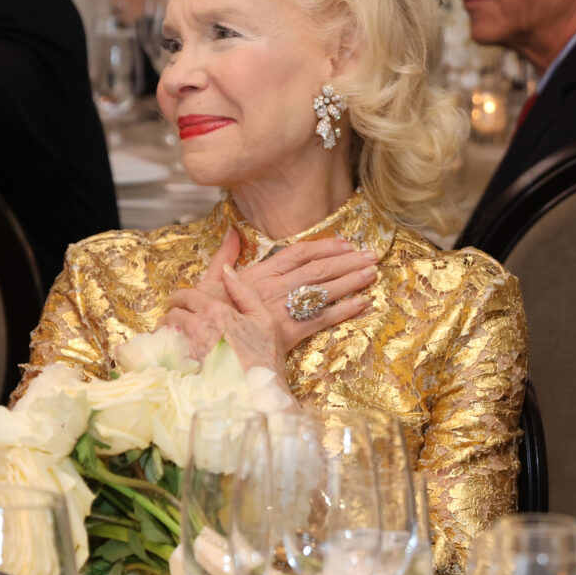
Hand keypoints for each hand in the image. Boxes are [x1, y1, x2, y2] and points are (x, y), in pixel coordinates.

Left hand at [165, 268, 285, 379]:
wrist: (260, 394)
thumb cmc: (265, 357)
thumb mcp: (264, 318)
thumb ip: (244, 292)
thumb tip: (226, 270)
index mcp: (215, 311)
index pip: (186, 296)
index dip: (181, 297)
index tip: (181, 302)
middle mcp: (197, 327)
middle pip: (172, 313)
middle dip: (174, 313)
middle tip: (178, 319)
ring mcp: (187, 349)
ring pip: (165, 332)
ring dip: (166, 331)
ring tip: (173, 336)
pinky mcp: (182, 369)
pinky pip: (163, 353)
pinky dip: (164, 351)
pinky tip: (172, 355)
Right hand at [167, 230, 378, 353]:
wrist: (204, 343)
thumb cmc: (205, 314)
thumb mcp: (209, 281)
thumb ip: (224, 256)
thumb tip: (231, 232)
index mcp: (260, 273)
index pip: (298, 253)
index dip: (324, 246)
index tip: (345, 243)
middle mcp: (275, 287)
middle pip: (318, 269)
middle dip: (347, 261)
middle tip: (371, 255)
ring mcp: (283, 309)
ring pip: (323, 290)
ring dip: (350, 281)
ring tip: (372, 274)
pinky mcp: (289, 332)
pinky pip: (321, 319)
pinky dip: (343, 311)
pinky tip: (361, 303)